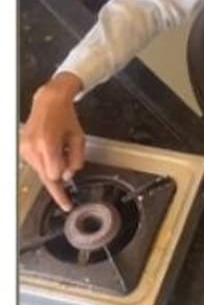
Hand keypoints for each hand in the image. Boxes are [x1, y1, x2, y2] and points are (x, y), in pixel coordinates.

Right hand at [19, 72, 86, 211]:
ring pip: (40, 172)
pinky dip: (46, 164)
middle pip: (46, 177)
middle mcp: (33, 147)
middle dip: (59, 180)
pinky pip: (36, 165)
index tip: (67, 203)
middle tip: (67, 193)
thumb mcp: (79, 138)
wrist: (49, 102)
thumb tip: (69, 176)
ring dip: (53, 170)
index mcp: (48, 143)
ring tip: (62, 151)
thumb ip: (76, 159)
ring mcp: (25, 148)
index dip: (63, 189)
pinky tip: (53, 151)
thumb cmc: (66, 118)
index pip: (54, 175)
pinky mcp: (22, 148)